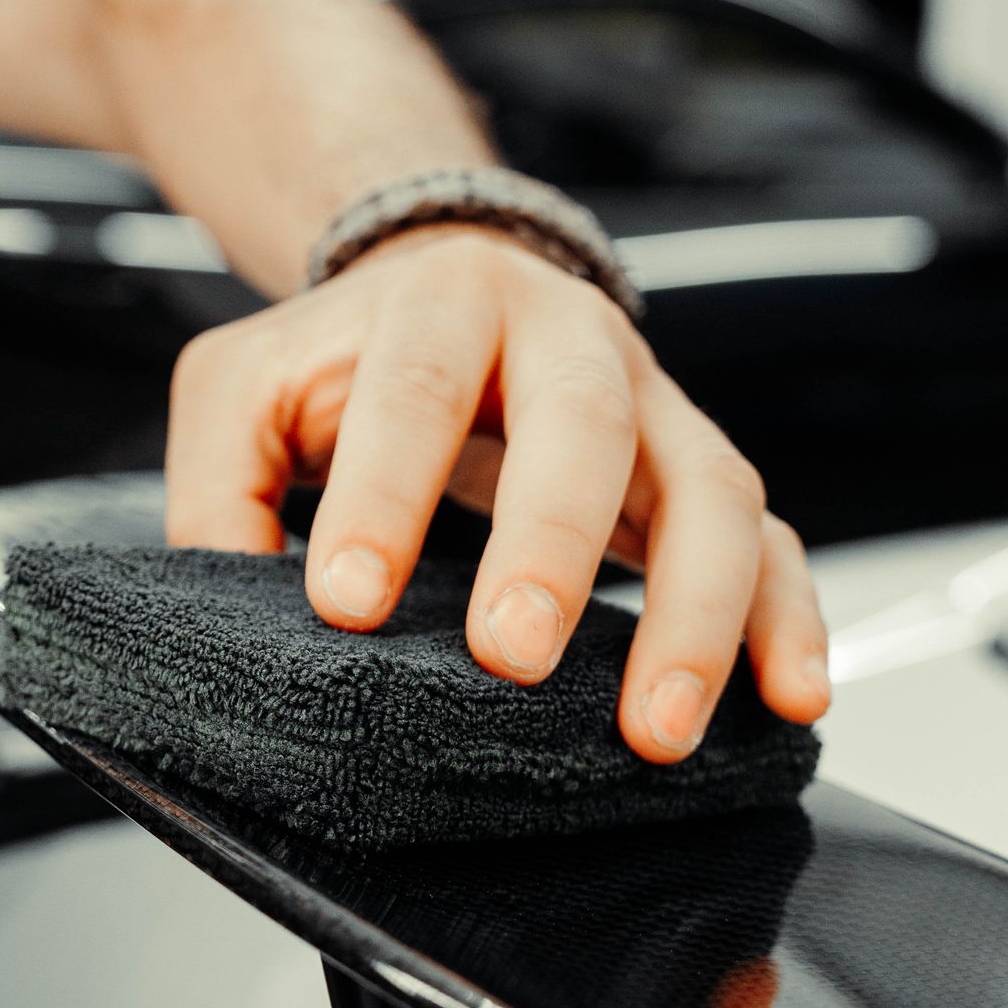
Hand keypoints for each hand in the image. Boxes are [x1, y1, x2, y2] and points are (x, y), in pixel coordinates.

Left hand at [165, 227, 830, 760]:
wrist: (441, 281)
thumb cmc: (347, 356)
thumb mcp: (245, 388)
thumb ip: (218, 488)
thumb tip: (217, 609)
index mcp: (443, 302)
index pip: (414, 392)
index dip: (384, 495)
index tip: (347, 602)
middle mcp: (568, 337)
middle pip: (585, 427)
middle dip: (553, 548)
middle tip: (511, 656)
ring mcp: (652, 403)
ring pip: (707, 490)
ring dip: (694, 613)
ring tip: (657, 726)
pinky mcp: (700, 470)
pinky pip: (773, 539)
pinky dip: (790, 620)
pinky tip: (789, 697)